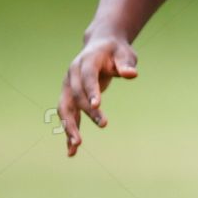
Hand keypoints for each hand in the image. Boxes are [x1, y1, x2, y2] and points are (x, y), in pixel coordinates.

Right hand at [58, 34, 138, 155]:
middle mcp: (72, 75)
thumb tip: (132, 74)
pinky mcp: (69, 98)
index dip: (91, 91)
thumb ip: (126, 64)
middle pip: (75, 96)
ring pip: (65, 109)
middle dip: (86, 112)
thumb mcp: (124, 54)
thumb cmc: (116, 51)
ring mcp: (67, 87)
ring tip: (76, 146)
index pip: (87, 78)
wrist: (100, 46)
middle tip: (103, 124)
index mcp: (86, 62)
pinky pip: (67, 116)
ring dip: (69, 127)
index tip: (97, 105)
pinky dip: (69, 132)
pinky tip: (72, 151)